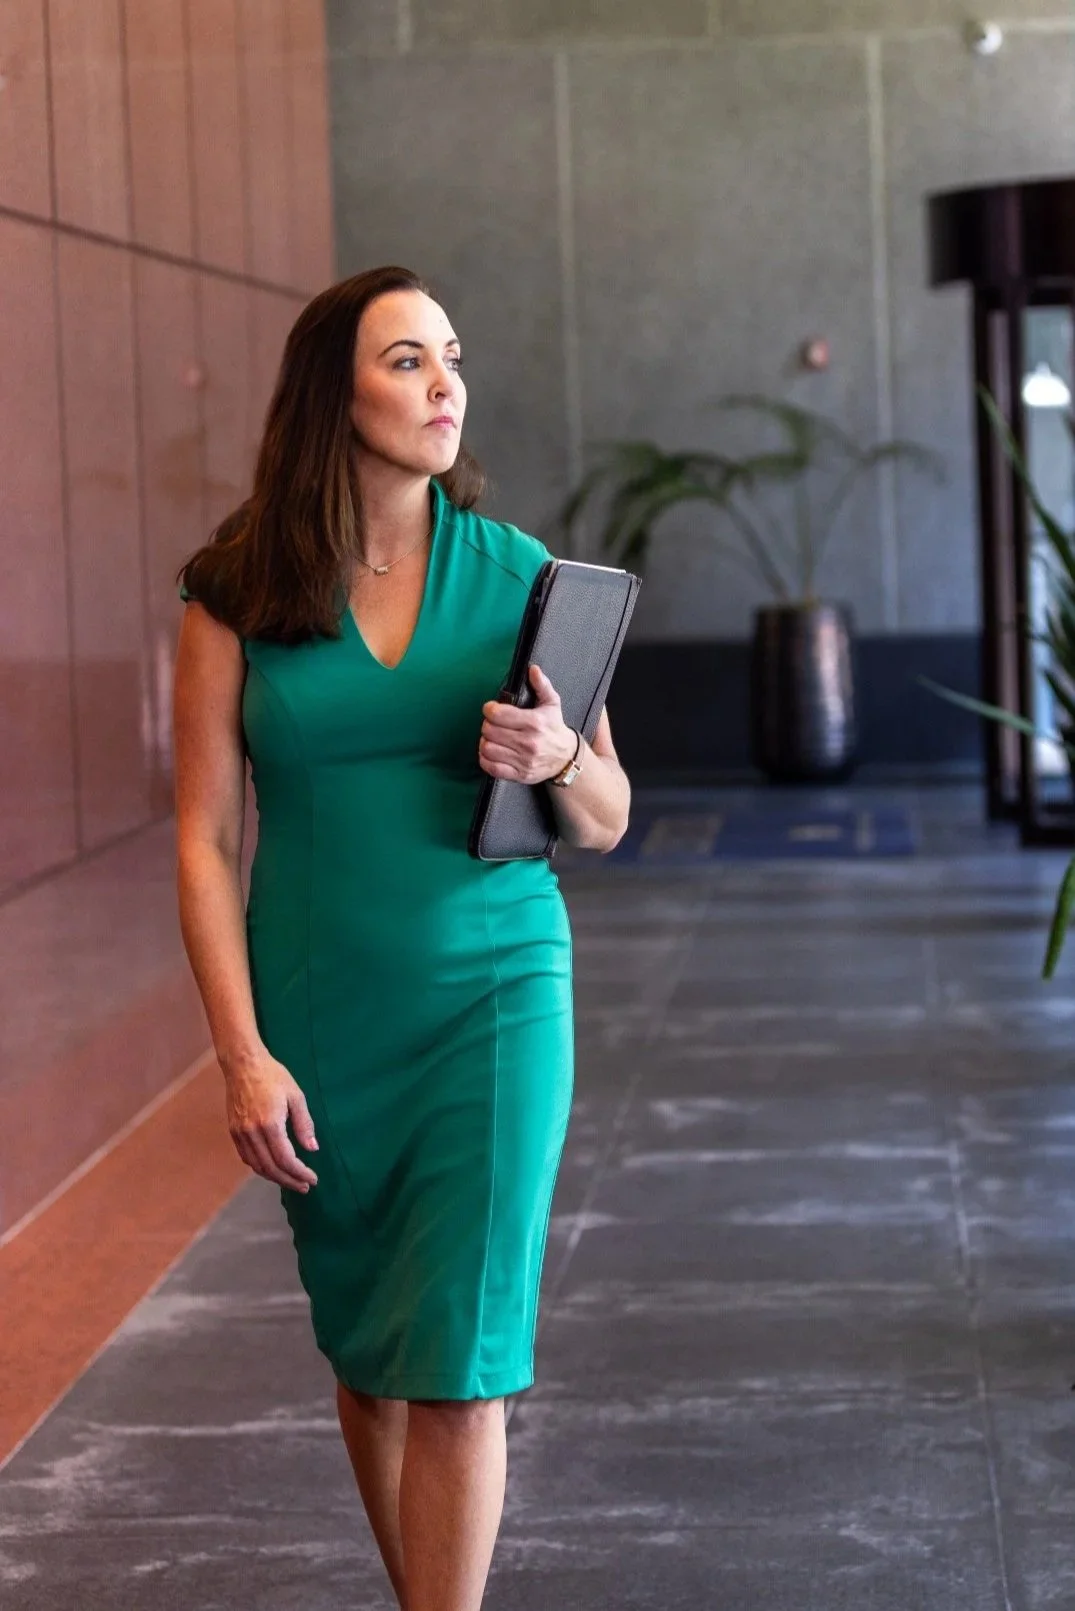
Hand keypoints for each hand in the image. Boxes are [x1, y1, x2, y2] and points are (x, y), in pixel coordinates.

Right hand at [221, 1047, 319, 1193]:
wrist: (243, 1064)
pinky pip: (247, 1158)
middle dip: (289, 1180)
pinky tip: (272, 1168)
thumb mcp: (296, 1096)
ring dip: (275, 1177)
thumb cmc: (273, 1076)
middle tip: (305, 1186)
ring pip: (257, 1166)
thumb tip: (312, 1149)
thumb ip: (304, 1124)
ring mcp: (240, 1134)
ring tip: (292, 1180)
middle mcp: (252, 1133)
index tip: (312, 1179)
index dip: (299, 1173)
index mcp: (270, 1124)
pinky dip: (261, 1168)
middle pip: (271, 1168)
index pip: (285, 1159)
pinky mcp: (233, 1132)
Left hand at [479, 664, 577, 783]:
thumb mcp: (552, 703)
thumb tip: (532, 669)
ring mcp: (523, 760)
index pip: (498, 714)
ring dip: (485, 741)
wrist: (566, 757)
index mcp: (534, 722)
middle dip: (487, 724)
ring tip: (491, 737)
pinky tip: (491, 752)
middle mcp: (528, 742)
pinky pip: (492, 768)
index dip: (489, 709)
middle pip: (489, 731)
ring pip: (487, 749)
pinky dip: (485, 759)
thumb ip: (541, 685)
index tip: (492, 709)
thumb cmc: (554, 728)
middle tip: (492, 723)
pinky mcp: (520, 774)